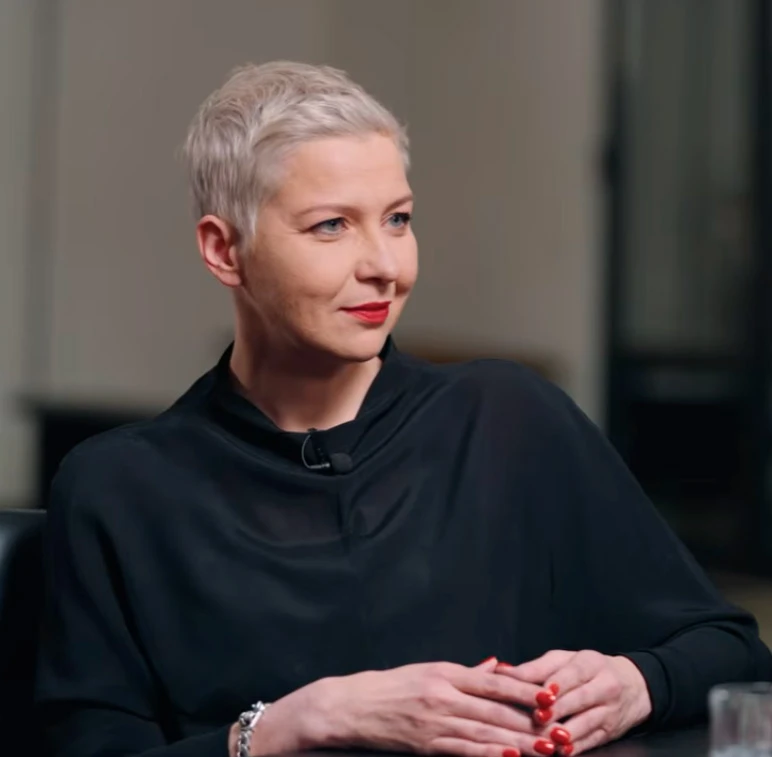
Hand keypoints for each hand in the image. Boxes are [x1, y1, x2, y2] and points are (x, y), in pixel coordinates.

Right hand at [234, 658, 560, 756]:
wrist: (354, 707)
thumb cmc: (392, 686)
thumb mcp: (428, 669)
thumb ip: (465, 672)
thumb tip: (496, 667)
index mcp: (445, 673)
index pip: (492, 682)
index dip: (523, 691)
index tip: (550, 697)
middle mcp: (443, 696)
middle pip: (495, 710)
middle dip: (530, 721)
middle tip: (559, 729)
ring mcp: (436, 722)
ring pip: (485, 732)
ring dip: (518, 741)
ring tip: (546, 748)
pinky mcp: (427, 745)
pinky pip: (463, 750)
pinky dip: (488, 753)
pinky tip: (507, 756)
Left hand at [497, 650, 651, 755]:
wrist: (633, 687)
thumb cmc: (588, 670)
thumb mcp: (564, 661)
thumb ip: (535, 668)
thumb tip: (502, 670)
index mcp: (590, 663)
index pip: (572, 674)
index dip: (555, 685)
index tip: (539, 695)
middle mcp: (604, 686)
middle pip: (579, 699)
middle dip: (558, 710)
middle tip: (538, 718)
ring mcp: (609, 711)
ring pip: (587, 723)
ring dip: (566, 733)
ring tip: (547, 739)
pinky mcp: (609, 732)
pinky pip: (591, 741)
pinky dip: (576, 747)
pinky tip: (561, 750)